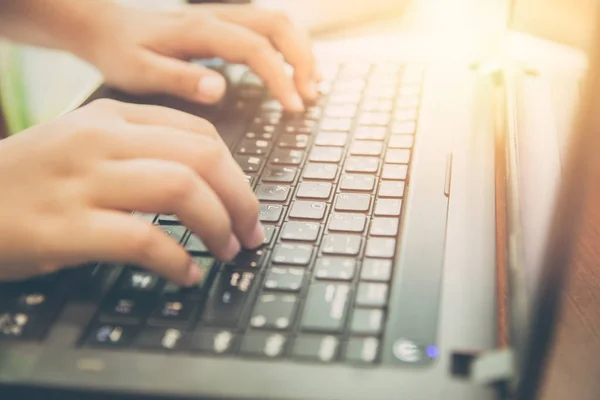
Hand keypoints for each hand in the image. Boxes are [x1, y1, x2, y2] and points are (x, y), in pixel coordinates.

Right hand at [0, 99, 262, 283]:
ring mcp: (82, 181)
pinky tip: (185, 274)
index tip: (246, 204)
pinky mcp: (65, 227)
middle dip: (241, 199)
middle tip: (250, 231)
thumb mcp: (84, 145)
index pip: (200, 135)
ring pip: (181, 190)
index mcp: (112, 117)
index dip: (237, 173)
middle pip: (203, 159)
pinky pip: (143, 239)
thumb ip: (140, 150)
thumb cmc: (30, 180)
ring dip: (218, 226)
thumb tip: (206, 181)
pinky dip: (177, 260)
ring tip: (226, 251)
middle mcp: (101, 140)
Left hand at [81, 3, 317, 110]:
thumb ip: (180, 79)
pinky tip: (292, 70)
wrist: (103, 24)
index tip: (294, 107)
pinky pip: (265, 27)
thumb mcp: (139, 71)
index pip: (255, 49)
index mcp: (200, 31)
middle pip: (278, 24)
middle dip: (303, 59)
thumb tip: (220, 89)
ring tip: (313, 84)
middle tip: (312, 95)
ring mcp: (221, 17)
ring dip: (301, 50)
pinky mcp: (222, 23)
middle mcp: (216, 17)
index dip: (280, 77)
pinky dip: (287, 47)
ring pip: (277, 21)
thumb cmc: (119, 50)